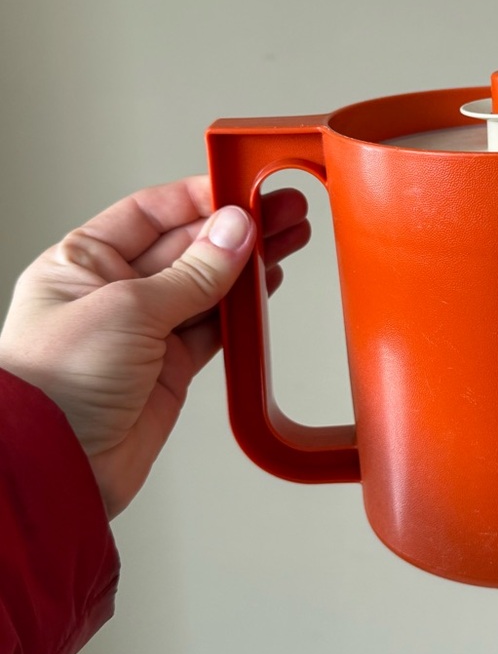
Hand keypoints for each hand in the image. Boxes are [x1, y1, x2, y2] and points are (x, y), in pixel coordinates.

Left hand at [0, 176, 309, 517]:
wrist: (55, 464)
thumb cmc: (54, 383)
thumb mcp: (128, 309)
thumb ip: (192, 273)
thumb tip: (234, 231)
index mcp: (84, 261)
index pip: (152, 213)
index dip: (201, 198)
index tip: (245, 189)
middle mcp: (115, 292)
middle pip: (188, 247)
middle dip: (237, 228)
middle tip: (283, 211)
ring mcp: (146, 332)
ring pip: (209, 287)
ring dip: (249, 265)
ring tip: (288, 241)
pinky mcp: (171, 369)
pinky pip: (216, 328)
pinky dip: (245, 311)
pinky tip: (266, 287)